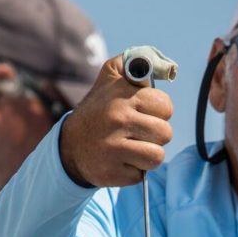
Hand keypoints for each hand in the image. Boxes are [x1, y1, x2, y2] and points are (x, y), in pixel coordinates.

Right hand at [59, 55, 173, 188]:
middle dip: (156, 136)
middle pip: (165, 133)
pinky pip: (141, 175)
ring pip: (157, 156)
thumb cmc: (100, 109)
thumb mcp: (112, 76)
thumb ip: (139, 61)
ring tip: (133, 149)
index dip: (159, 112)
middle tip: (138, 133)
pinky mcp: (111, 173)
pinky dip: (134, 171)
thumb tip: (168, 67)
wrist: (70, 146)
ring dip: (149, 155)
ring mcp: (113, 148)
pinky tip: (120, 162)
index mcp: (121, 96)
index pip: (165, 106)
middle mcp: (117, 120)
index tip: (145, 113)